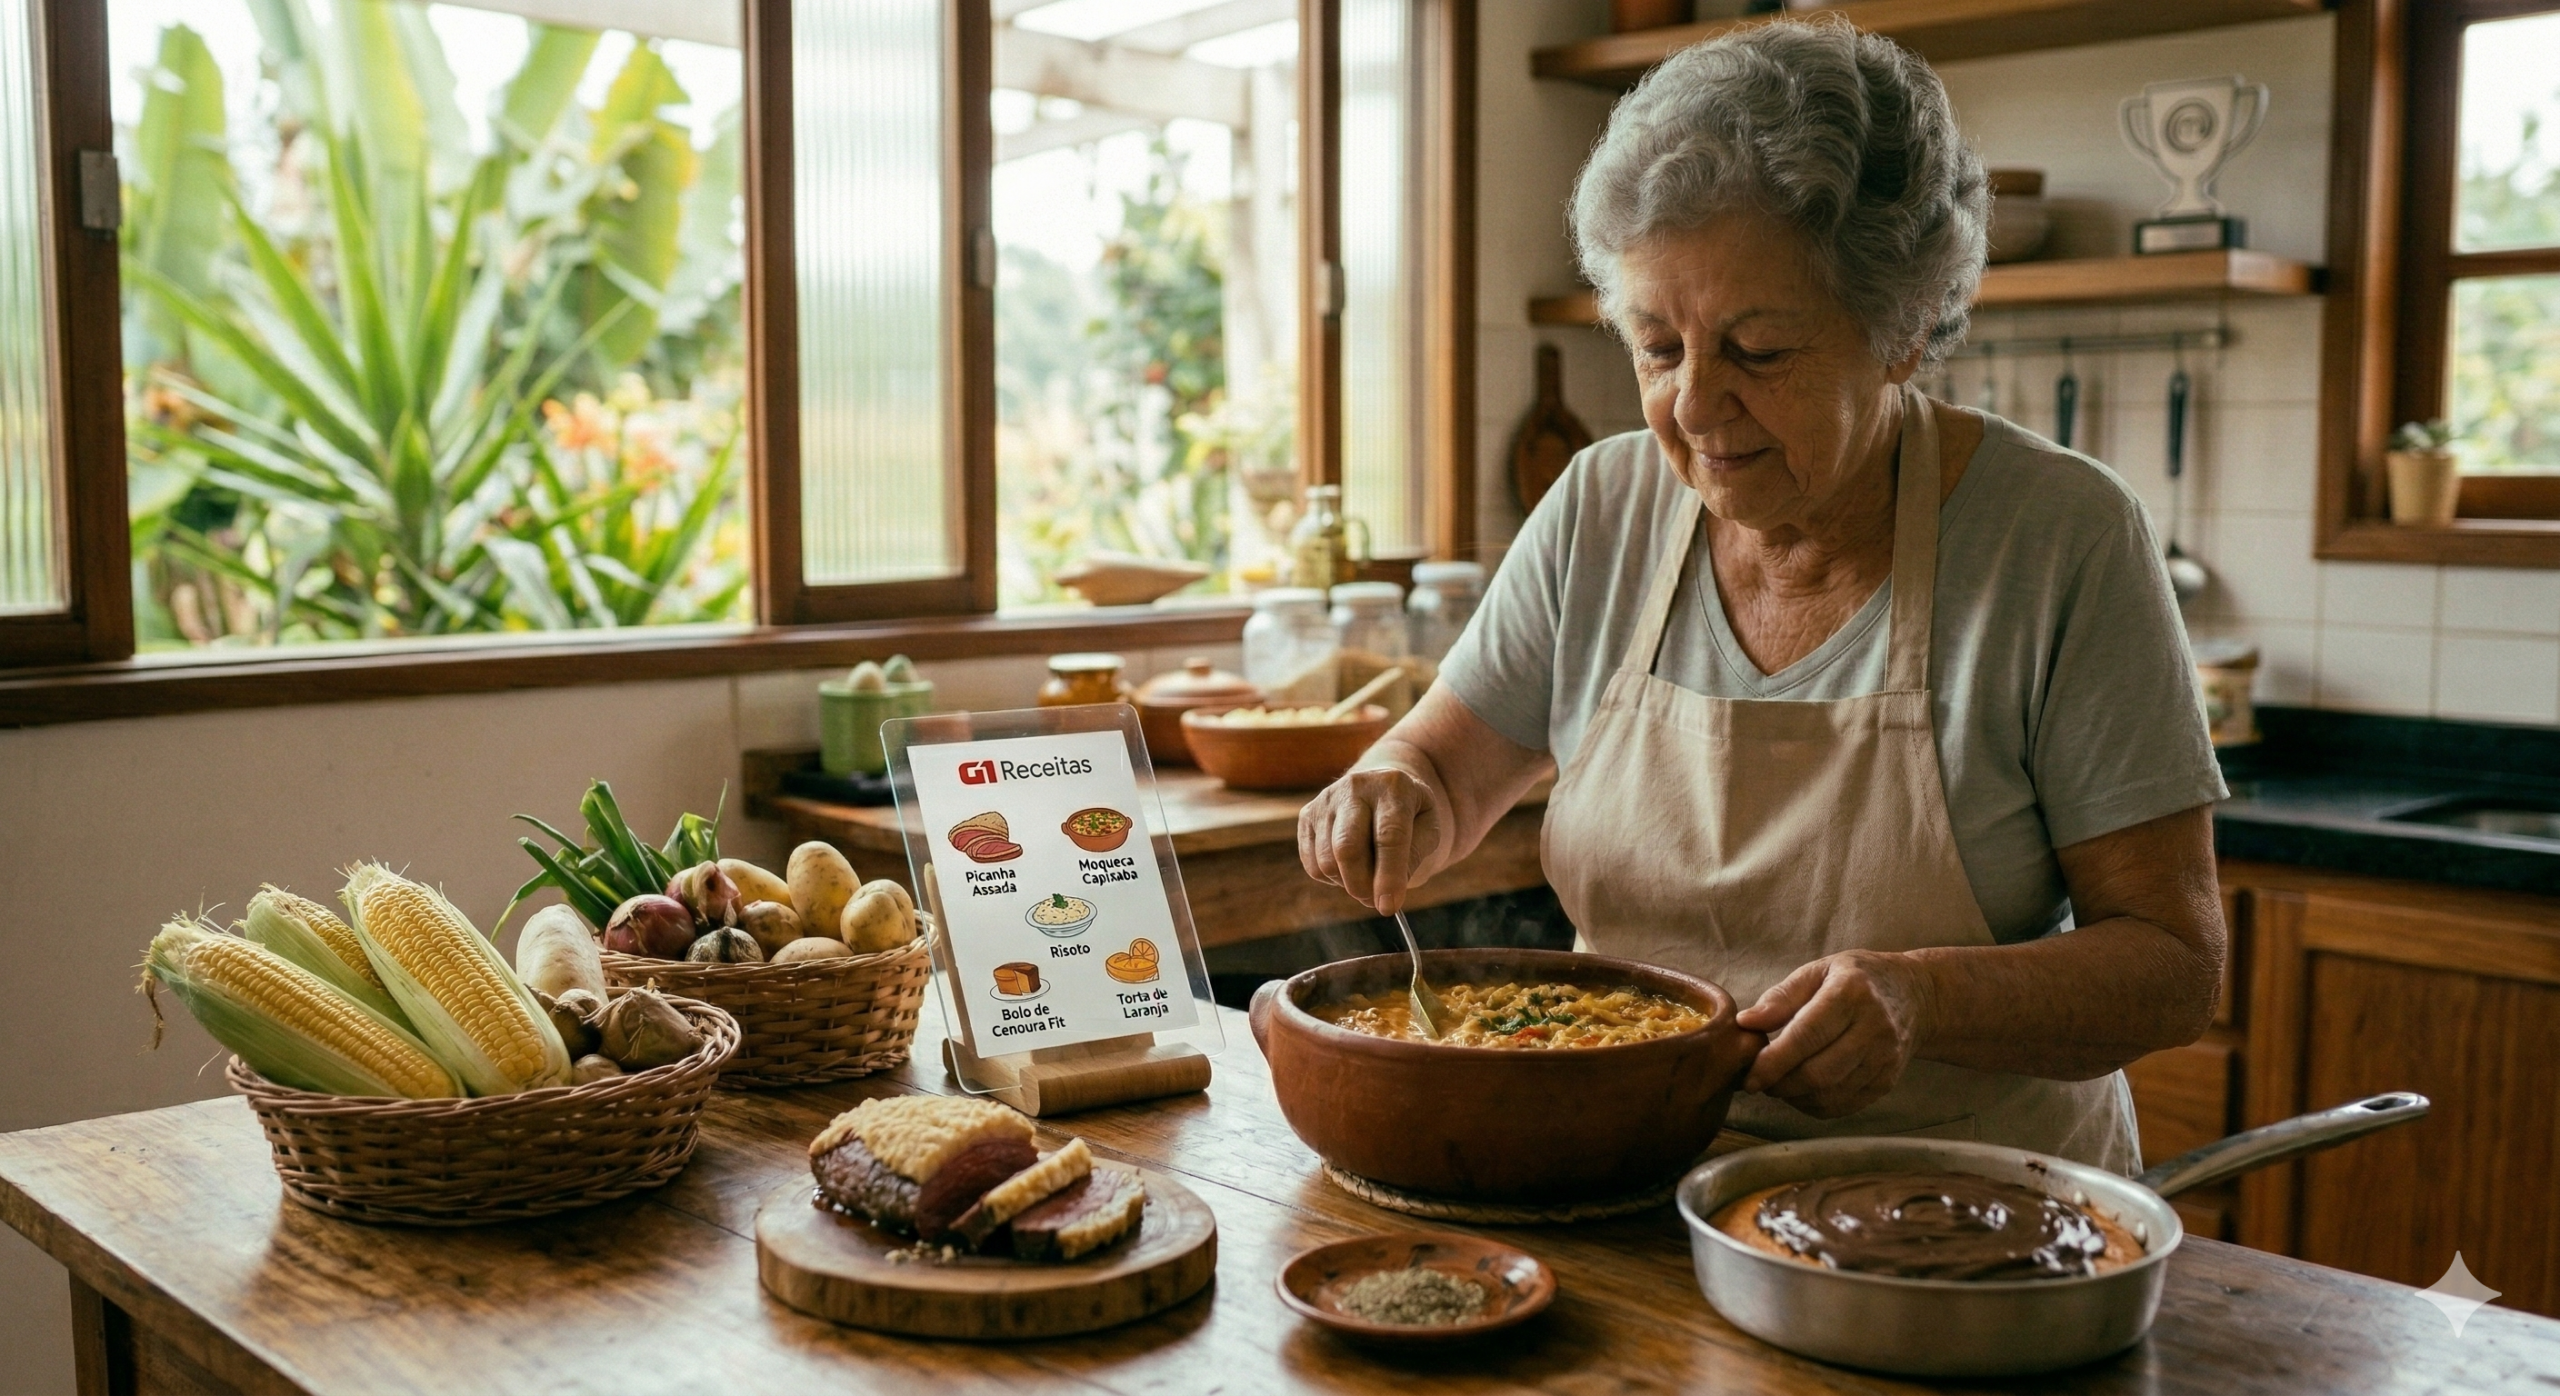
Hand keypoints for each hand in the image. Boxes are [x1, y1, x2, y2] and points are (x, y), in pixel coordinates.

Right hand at [1298, 767, 1444, 913]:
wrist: (1380, 787)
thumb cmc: (1409, 813)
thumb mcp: (1428, 828)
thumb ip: (1414, 857)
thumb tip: (1387, 894)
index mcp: (1393, 786)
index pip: (1389, 836)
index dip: (1389, 876)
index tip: (1389, 907)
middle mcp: (1356, 787)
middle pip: (1347, 848)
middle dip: (1361, 886)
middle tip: (1375, 901)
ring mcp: (1327, 800)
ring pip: (1327, 861)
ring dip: (1348, 884)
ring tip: (1367, 879)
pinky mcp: (1307, 815)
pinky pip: (1313, 864)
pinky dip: (1332, 878)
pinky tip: (1349, 867)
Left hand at [1734, 951, 1931, 1118]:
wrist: (1915, 996)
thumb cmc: (1856, 979)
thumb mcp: (1818, 971)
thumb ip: (1781, 997)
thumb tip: (1746, 1022)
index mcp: (1851, 993)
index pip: (1806, 1036)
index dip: (1773, 1062)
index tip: (1749, 1076)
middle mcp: (1874, 1027)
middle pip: (1819, 1073)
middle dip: (1781, 1085)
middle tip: (1758, 1082)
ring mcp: (1885, 1058)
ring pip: (1831, 1094)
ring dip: (1796, 1098)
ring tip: (1778, 1085)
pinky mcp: (1888, 1080)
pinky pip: (1845, 1105)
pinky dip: (1816, 1106)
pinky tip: (1802, 1093)